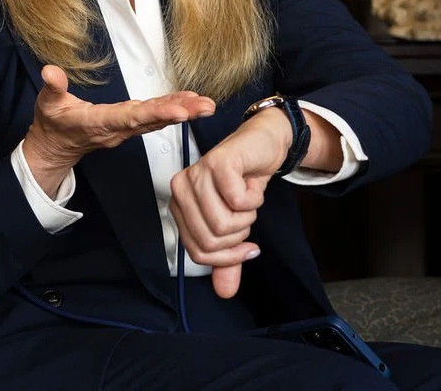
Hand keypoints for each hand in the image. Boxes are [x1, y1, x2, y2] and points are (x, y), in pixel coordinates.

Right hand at [21, 65, 215, 195]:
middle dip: (181, 113)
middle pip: (152, 120)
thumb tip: (51, 71)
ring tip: (206, 104)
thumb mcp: (47, 105)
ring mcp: (125, 129)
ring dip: (183, 112)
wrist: (56, 147)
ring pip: (157, 120)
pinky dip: (173, 110)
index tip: (181, 112)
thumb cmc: (53, 125)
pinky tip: (189, 102)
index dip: (156, 114)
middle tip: (206, 106)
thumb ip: (52, 88)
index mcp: (99, 122)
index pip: (131, 117)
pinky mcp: (129, 126)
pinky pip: (155, 119)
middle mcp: (117, 129)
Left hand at [170, 108, 290, 297]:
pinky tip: (251, 184)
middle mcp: (181, 189)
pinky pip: (239, 201)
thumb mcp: (236, 227)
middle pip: (211, 240)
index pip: (197, 251)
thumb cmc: (243, 184)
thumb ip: (229, 259)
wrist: (261, 148)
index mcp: (179, 205)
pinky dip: (255, 198)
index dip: (227, 257)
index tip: (247, 246)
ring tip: (247, 198)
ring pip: (225, 223)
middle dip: (240, 235)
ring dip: (248, 216)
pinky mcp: (218, 164)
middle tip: (245, 214)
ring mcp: (197, 174)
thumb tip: (225, 292)